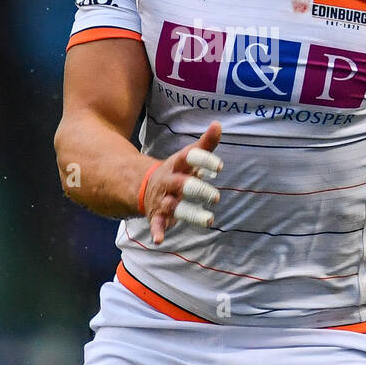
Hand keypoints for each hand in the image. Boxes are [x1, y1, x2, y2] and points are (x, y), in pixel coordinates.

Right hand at [143, 122, 224, 243]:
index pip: (190, 158)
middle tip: (216, 197)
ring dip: (191, 213)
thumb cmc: (177, 170)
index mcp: (177, 164)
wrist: (145, 185)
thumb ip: (205, 143)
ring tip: (209, 220)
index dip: (204, 161)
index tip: (220, 167)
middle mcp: (169, 181)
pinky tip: (159, 240)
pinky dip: (157, 231)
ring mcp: (162, 198)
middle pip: (182, 184)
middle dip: (198, 189)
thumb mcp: (188, 157)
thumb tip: (218, 124)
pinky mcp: (157, 214)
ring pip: (174, 206)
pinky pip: (156, 223)